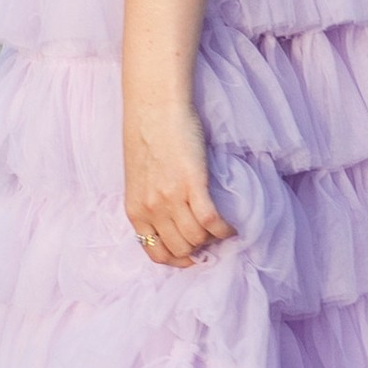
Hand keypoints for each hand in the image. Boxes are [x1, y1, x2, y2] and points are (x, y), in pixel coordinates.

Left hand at [124, 101, 235, 267]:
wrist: (154, 107)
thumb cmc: (147, 137)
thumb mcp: (139, 180)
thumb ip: (150, 203)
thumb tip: (171, 222)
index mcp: (135, 210)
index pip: (156, 253)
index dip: (177, 259)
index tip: (192, 254)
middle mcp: (151, 209)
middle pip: (181, 249)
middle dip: (198, 249)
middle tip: (210, 237)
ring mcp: (171, 198)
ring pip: (197, 238)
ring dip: (213, 238)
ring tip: (221, 227)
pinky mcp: (192, 184)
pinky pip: (211, 221)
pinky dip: (225, 229)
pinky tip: (231, 225)